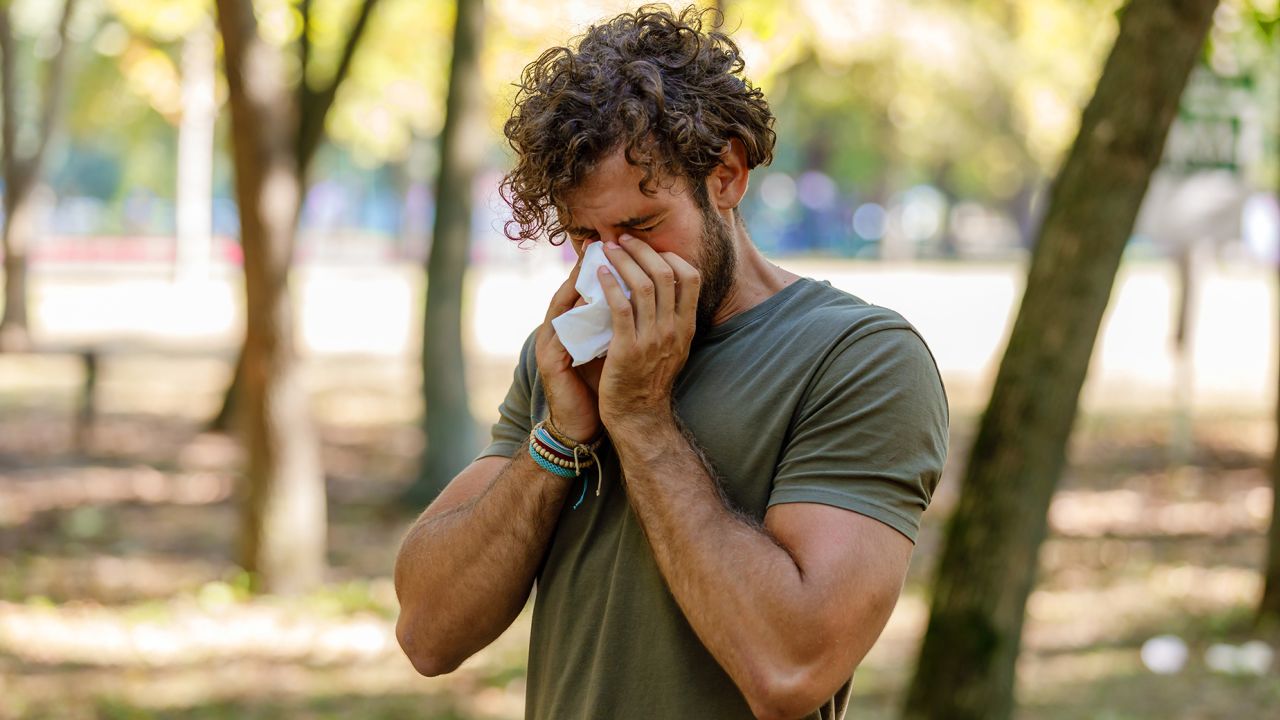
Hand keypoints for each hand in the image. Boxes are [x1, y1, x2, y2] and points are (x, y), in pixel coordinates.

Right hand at [535, 257, 604, 442]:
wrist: (582, 427)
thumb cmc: (599, 387)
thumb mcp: (611, 349)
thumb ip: (618, 325)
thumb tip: (644, 299)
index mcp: (570, 328)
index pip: (582, 288)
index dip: (599, 266)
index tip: (620, 245)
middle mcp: (556, 331)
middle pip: (569, 287)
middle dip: (591, 264)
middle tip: (612, 243)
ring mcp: (550, 344)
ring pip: (563, 301)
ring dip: (583, 280)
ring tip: (605, 261)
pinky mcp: (551, 361)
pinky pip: (564, 328)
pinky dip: (579, 309)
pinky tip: (599, 296)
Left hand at [596, 235, 700, 431]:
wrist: (639, 416)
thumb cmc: (650, 380)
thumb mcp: (673, 348)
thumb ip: (672, 320)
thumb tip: (662, 288)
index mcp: (686, 326)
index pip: (691, 277)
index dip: (671, 256)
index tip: (650, 248)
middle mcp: (673, 329)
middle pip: (665, 274)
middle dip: (642, 250)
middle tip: (622, 239)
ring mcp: (651, 339)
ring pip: (642, 285)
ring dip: (623, 261)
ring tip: (608, 249)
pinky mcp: (627, 348)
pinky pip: (620, 307)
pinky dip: (609, 285)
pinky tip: (598, 274)